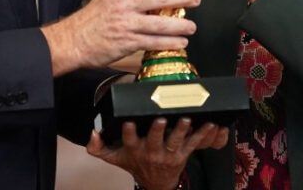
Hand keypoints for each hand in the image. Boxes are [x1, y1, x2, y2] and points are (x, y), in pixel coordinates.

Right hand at [41, 0, 199, 75]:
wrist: (72, 41)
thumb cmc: (91, 21)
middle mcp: (124, 5)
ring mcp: (126, 24)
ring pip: (161, 23)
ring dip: (181, 24)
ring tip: (192, 26)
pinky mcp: (128, 42)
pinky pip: (154, 42)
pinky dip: (170, 43)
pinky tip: (180, 42)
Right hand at [86, 118, 228, 189]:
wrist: (155, 183)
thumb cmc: (134, 164)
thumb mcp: (114, 158)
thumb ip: (98, 147)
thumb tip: (92, 132)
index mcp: (134, 150)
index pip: (129, 140)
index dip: (128, 131)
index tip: (128, 122)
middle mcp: (151, 152)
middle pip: (154, 140)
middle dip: (157, 129)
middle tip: (160, 118)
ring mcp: (168, 154)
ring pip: (175, 141)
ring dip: (181, 130)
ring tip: (185, 120)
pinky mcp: (182, 154)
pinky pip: (193, 143)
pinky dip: (202, 134)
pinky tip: (210, 124)